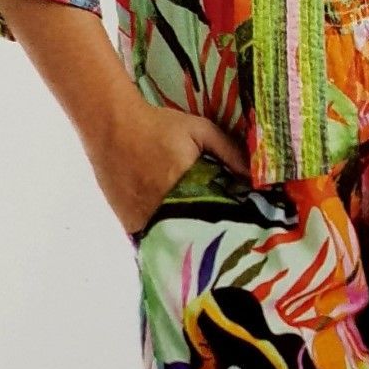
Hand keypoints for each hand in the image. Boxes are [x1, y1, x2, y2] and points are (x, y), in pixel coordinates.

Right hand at [90, 103, 251, 238]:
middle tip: (224, 238)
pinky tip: (173, 239)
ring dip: (186, 242)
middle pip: (196, 235)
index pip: (217, 217)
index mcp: (186, 187)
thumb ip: (229, 151)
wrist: (112, 126)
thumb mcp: (200, 130)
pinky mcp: (129, 223)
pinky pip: (151, 241)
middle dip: (210, 237)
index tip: (241, 227)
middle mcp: (164, 207)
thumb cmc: (158, 126)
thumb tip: (256, 175)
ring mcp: (144, 218)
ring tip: (200, 242)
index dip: (229, 223)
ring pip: (173, 242)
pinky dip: (163, 241)